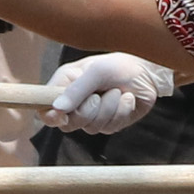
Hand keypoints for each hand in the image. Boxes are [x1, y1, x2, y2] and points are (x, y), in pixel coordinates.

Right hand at [44, 52, 169, 135]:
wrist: (148, 72)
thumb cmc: (119, 65)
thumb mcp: (97, 71)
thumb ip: (76, 90)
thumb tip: (57, 109)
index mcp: (64, 85)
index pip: (45, 110)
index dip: (51, 116)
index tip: (63, 114)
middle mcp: (75, 103)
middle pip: (68, 125)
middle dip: (88, 111)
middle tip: (99, 95)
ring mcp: (92, 115)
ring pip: (91, 127)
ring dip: (109, 108)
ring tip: (117, 91)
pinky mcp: (109, 123)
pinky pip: (110, 127)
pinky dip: (121, 112)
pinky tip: (126, 99)